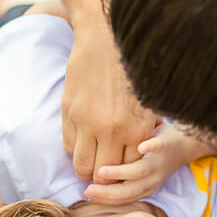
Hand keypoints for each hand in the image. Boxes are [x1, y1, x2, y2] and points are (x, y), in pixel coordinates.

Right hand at [62, 21, 156, 181]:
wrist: (107, 37)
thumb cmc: (133, 68)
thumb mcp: (148, 101)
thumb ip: (144, 129)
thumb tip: (142, 153)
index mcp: (137, 129)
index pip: (128, 169)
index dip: (124, 174)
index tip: (121, 172)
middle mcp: (112, 130)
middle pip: (104, 175)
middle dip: (105, 179)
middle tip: (104, 173)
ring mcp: (88, 122)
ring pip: (82, 166)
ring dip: (86, 169)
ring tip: (91, 161)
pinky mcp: (70, 112)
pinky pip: (69, 145)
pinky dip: (75, 149)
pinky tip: (82, 141)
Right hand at [82, 122, 216, 204]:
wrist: (183, 143)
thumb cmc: (152, 157)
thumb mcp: (136, 170)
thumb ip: (117, 175)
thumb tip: (89, 176)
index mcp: (142, 187)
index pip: (122, 198)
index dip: (105, 199)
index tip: (86, 194)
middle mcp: (150, 179)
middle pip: (128, 192)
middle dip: (107, 193)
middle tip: (88, 190)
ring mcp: (157, 163)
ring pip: (140, 173)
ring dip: (121, 174)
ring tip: (102, 172)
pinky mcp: (164, 145)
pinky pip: (158, 147)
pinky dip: (150, 148)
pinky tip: (140, 147)